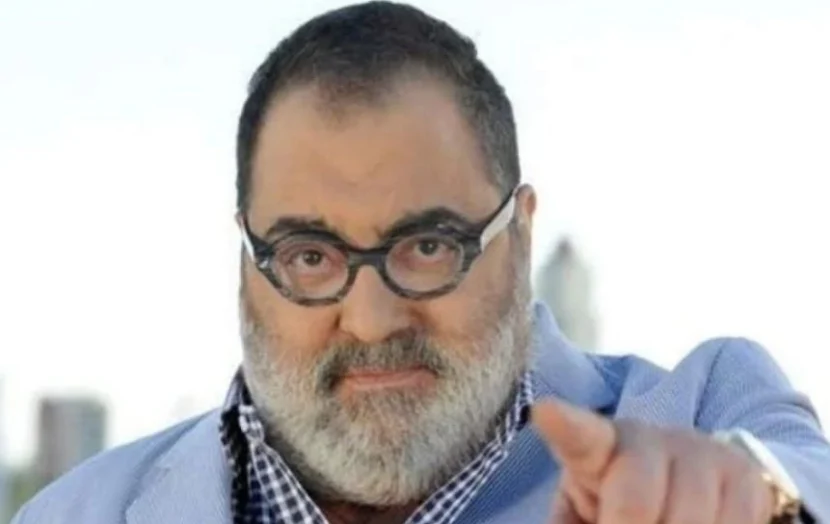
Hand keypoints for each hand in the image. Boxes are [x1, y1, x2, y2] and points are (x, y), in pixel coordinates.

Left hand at [532, 399, 775, 523]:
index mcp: (596, 449)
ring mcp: (699, 452)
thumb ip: (571, 521)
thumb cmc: (617, 505)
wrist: (691, 490)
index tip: (544, 411)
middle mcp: (647, 440)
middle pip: (636, 500)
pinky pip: (735, 523)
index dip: (563, 424)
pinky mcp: (744, 475)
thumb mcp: (583, 512)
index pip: (579, 435)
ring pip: (689, 519)